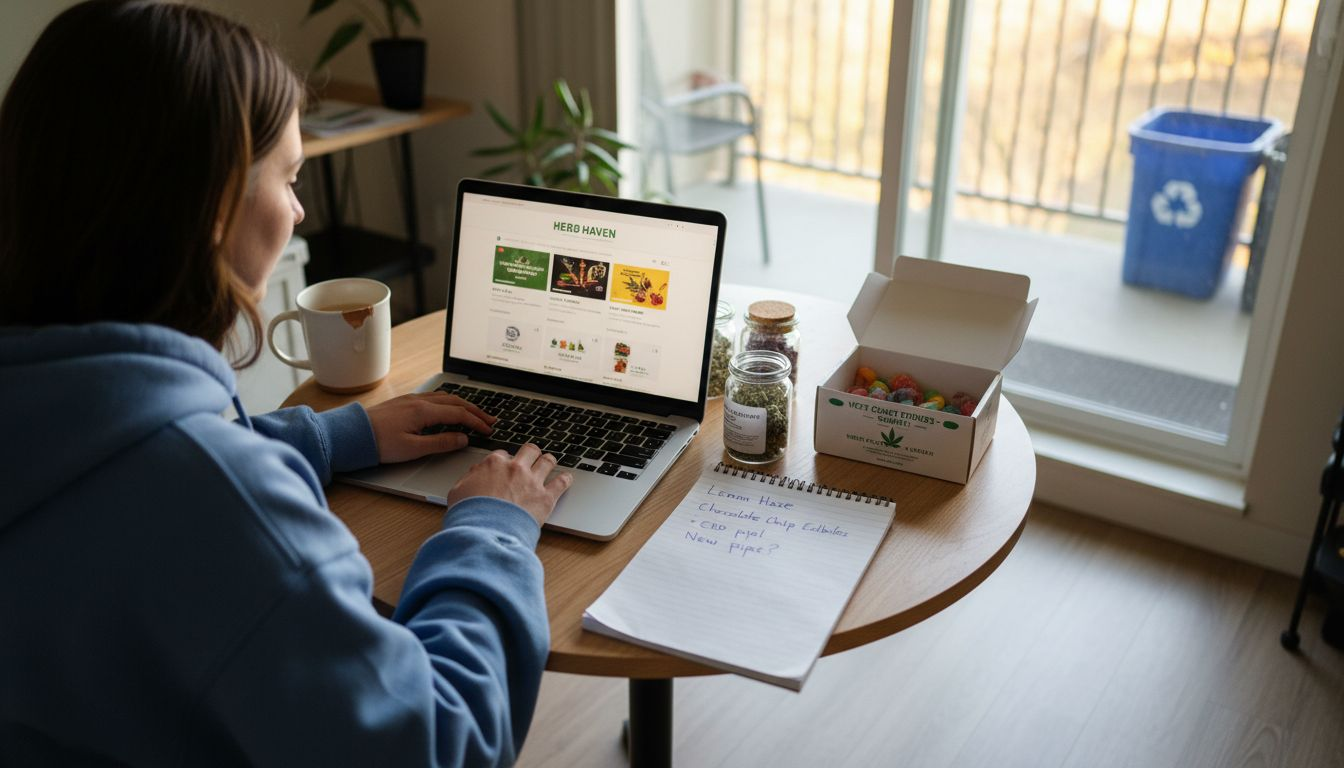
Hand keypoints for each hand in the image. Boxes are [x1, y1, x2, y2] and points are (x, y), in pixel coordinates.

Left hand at [365, 392, 496, 463]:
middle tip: (489, 420)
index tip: (488, 430)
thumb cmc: (378, 444)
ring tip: (473, 413)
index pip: (459, 414)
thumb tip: (463, 439)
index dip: (476, 422)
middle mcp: (419, 401)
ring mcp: (411, 400)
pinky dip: (448, 402)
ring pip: (445, 397)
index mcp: (424, 411)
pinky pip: (433, 397)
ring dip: (462, 405)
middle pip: (455, 402)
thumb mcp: (413, 449)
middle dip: (475, 411)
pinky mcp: (403, 402)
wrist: (351, 434)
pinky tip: (447, 408)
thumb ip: (441, 443)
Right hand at [443, 443, 572, 526]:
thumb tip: (476, 473)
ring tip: (549, 463)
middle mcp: (515, 468)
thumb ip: (469, 478)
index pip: (503, 455)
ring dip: (548, 462)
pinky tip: (566, 479)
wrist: (485, 533)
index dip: (505, 461)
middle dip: (530, 454)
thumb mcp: (458, 491)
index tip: (506, 467)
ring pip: (547, 461)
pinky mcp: (546, 497)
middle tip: (530, 459)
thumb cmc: (469, 515)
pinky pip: (562, 482)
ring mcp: (533, 481)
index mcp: (494, 464)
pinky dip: (565, 479)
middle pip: (529, 451)